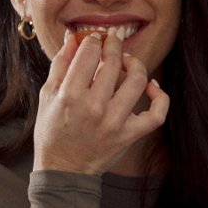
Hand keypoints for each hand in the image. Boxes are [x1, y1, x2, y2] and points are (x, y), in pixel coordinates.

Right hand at [33, 29, 169, 174]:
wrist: (64, 170)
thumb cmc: (53, 131)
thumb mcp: (47, 95)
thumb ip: (60, 64)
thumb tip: (73, 37)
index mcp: (69, 96)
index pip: (89, 53)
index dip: (93, 40)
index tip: (94, 39)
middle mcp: (94, 107)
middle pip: (114, 63)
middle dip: (114, 45)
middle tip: (112, 42)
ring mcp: (115, 122)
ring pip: (138, 81)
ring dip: (135, 64)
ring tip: (128, 61)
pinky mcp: (130, 135)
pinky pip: (156, 114)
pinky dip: (159, 97)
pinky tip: (151, 87)